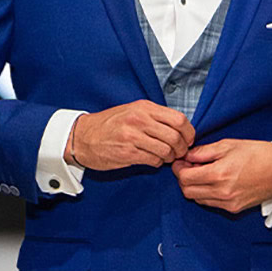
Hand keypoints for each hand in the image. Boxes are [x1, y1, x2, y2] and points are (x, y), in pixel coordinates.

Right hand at [71, 101, 193, 170]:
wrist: (82, 137)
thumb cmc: (109, 125)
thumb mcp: (132, 111)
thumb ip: (155, 116)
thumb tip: (180, 128)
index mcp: (144, 107)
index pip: (179, 119)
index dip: (189, 132)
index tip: (187, 139)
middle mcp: (139, 120)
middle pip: (175, 136)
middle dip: (181, 148)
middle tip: (179, 153)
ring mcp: (132, 137)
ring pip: (166, 150)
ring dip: (170, 157)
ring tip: (165, 157)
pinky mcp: (127, 153)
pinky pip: (153, 160)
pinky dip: (157, 163)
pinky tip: (152, 160)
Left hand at [172, 139, 271, 213]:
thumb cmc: (259, 154)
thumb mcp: (229, 145)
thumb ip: (204, 152)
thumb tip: (187, 156)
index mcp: (219, 174)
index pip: (185, 178)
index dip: (179, 169)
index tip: (180, 161)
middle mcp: (222, 192)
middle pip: (187, 191)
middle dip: (184, 179)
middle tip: (188, 167)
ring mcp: (228, 203)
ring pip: (197, 199)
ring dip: (195, 187)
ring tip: (202, 173)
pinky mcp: (234, 208)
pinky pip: (211, 203)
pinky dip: (206, 194)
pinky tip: (213, 182)